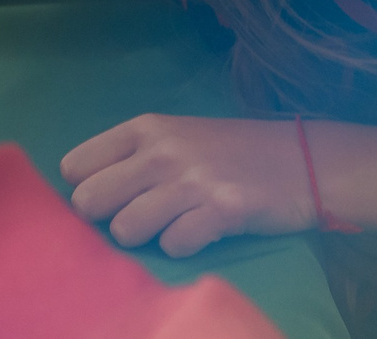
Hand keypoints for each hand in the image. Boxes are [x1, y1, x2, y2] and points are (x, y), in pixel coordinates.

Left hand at [63, 115, 312, 256]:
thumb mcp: (174, 136)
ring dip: (142, 237)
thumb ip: (130, 156)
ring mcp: (192, 179)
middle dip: (106, 219)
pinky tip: (197, 234)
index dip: (86, 188)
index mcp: (144, 128)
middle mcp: (162, 150)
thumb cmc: (228, 152)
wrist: (301, 160)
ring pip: (125, 228)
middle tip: (135, 218)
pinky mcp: (222, 209)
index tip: (108, 198)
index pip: (75, 166)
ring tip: (167, 227)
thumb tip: (81, 188)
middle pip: (90, 201)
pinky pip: (173, 245)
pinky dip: (180, 247)